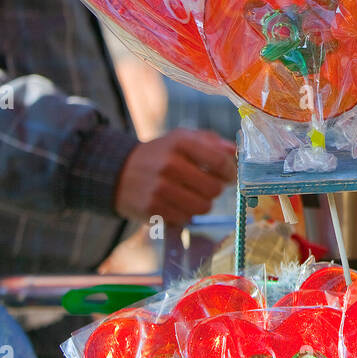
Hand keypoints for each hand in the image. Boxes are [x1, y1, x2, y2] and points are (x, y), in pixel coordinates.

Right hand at [113, 128, 236, 225]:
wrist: (119, 172)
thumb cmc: (160, 154)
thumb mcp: (182, 138)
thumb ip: (212, 142)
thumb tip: (236, 151)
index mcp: (180, 142)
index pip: (220, 161)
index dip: (230, 172)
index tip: (229, 176)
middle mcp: (169, 164)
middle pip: (214, 189)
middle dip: (215, 189)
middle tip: (206, 185)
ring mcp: (159, 188)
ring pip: (203, 207)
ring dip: (202, 203)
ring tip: (191, 195)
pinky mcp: (152, 209)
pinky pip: (186, 218)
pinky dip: (185, 213)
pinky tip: (175, 203)